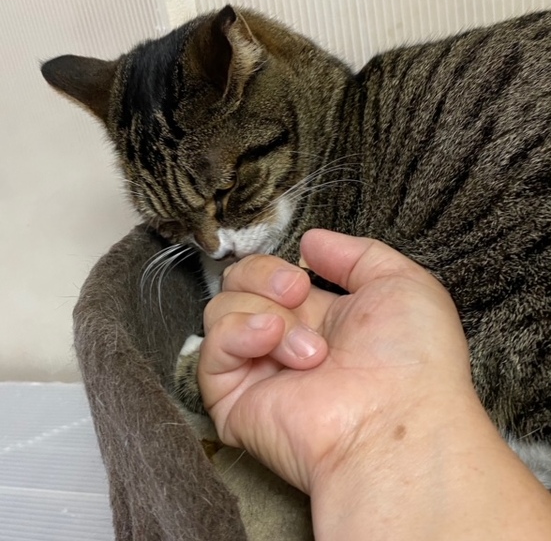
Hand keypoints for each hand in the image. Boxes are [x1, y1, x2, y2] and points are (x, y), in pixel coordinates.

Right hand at [197, 229, 473, 493]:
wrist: (397, 421)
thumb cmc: (412, 357)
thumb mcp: (400, 282)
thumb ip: (355, 253)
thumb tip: (310, 242)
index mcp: (318, 318)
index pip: (270, 276)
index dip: (277, 266)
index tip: (306, 272)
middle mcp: (283, 341)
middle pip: (237, 283)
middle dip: (263, 275)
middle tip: (298, 294)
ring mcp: (258, 369)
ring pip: (220, 309)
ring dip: (264, 312)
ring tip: (308, 348)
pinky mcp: (234, 400)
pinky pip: (209, 350)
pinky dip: (238, 334)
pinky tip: (271, 340)